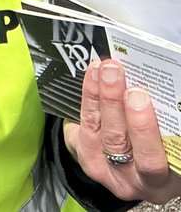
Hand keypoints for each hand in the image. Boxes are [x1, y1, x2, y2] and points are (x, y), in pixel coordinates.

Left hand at [63, 58, 180, 202]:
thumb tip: (159, 92)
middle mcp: (130, 179)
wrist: (139, 172)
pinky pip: (79, 126)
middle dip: (113, 102)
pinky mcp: (84, 157)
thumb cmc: (165, 156)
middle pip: (116, 140)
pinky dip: (84, 99)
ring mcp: (103, 169)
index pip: (150, 159)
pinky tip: (91, 78)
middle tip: (114, 73)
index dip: (143, 129)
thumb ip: (166, 128)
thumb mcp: (171, 148)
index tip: (140, 97)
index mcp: (160, 180)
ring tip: (102, 70)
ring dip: (96, 95)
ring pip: (94, 130)